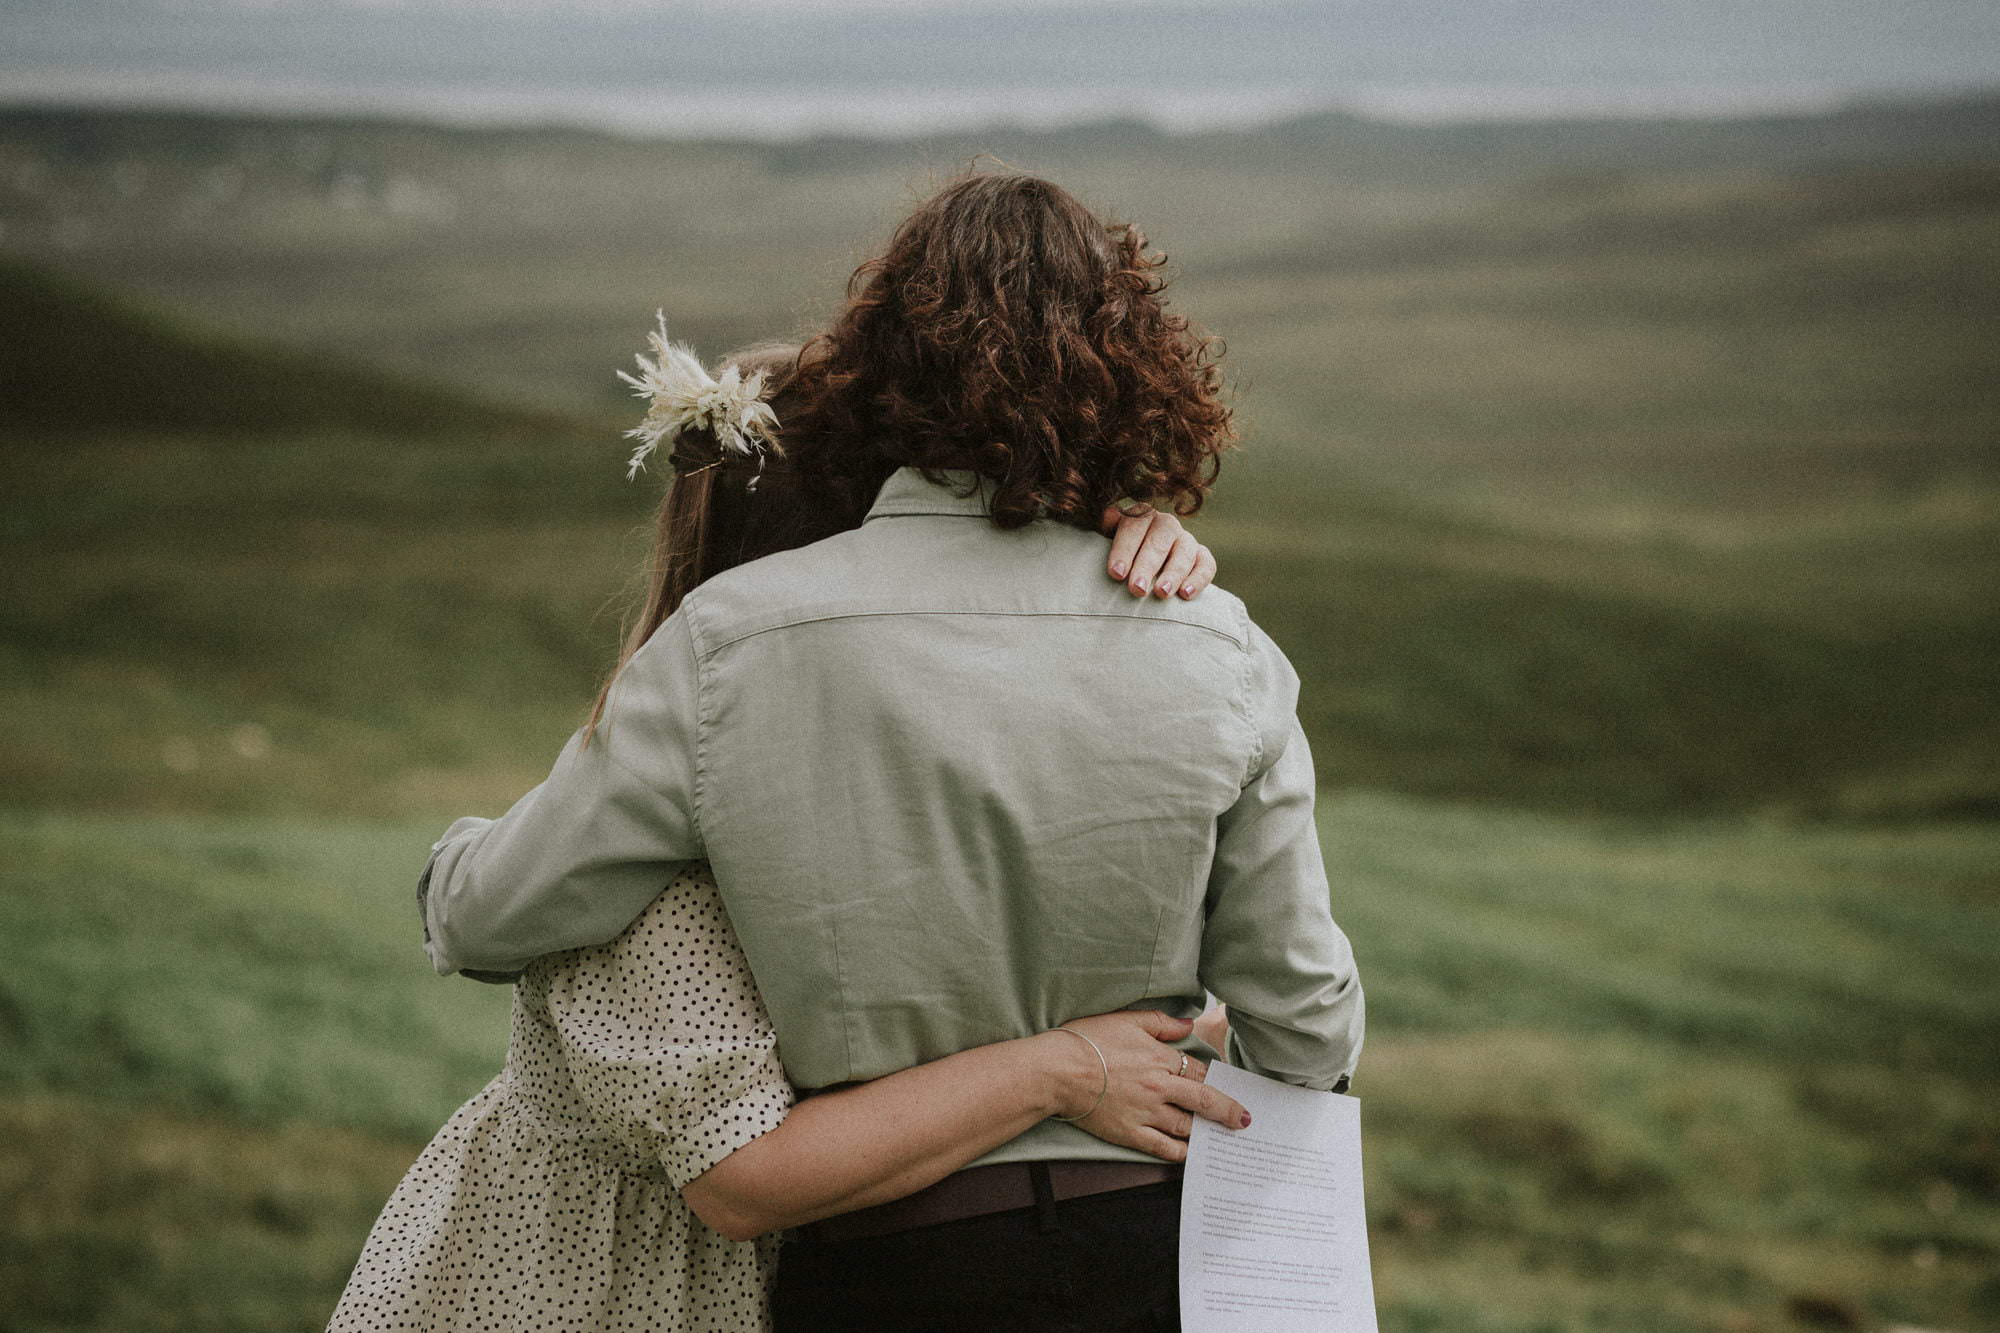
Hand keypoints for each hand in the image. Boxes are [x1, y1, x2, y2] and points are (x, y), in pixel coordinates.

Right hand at [1043, 1009, 1248, 1162]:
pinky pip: (1163, 1148)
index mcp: (1160, 1058)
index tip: (1228, 1087)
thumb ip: (1162, 1022)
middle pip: (1204, 1101)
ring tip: (1219, 1138)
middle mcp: (1159, 1087)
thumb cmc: (1088, 1041)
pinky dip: (1181, 1154)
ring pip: (1186, 1127)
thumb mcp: (1127, 1020)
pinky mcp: (1130, 1133)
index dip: (1216, 1080)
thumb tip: (1189, 1024)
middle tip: (1244, 1120)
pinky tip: (1191, 1156)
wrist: (1058, 1070)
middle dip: (1228, 1112)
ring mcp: (1146, 1113)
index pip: (1198, 1072)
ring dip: (1205, 1132)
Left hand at [1099, 503, 1215, 600]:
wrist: (1143, 565)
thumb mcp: (1108, 538)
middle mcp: (1166, 524)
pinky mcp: (1202, 557)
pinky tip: (1186, 594)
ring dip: (1173, 573)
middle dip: (1147, 566)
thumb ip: (1107, 526)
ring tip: (1161, 593)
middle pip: (1159, 540)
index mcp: (1141, 516)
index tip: (1116, 573)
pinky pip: (1206, 565)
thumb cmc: (1121, 554)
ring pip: (1184, 552)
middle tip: (1136, 589)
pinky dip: (1198, 579)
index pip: (1133, 526)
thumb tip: (1107, 515)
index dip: (1124, 549)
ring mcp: (1186, 540)